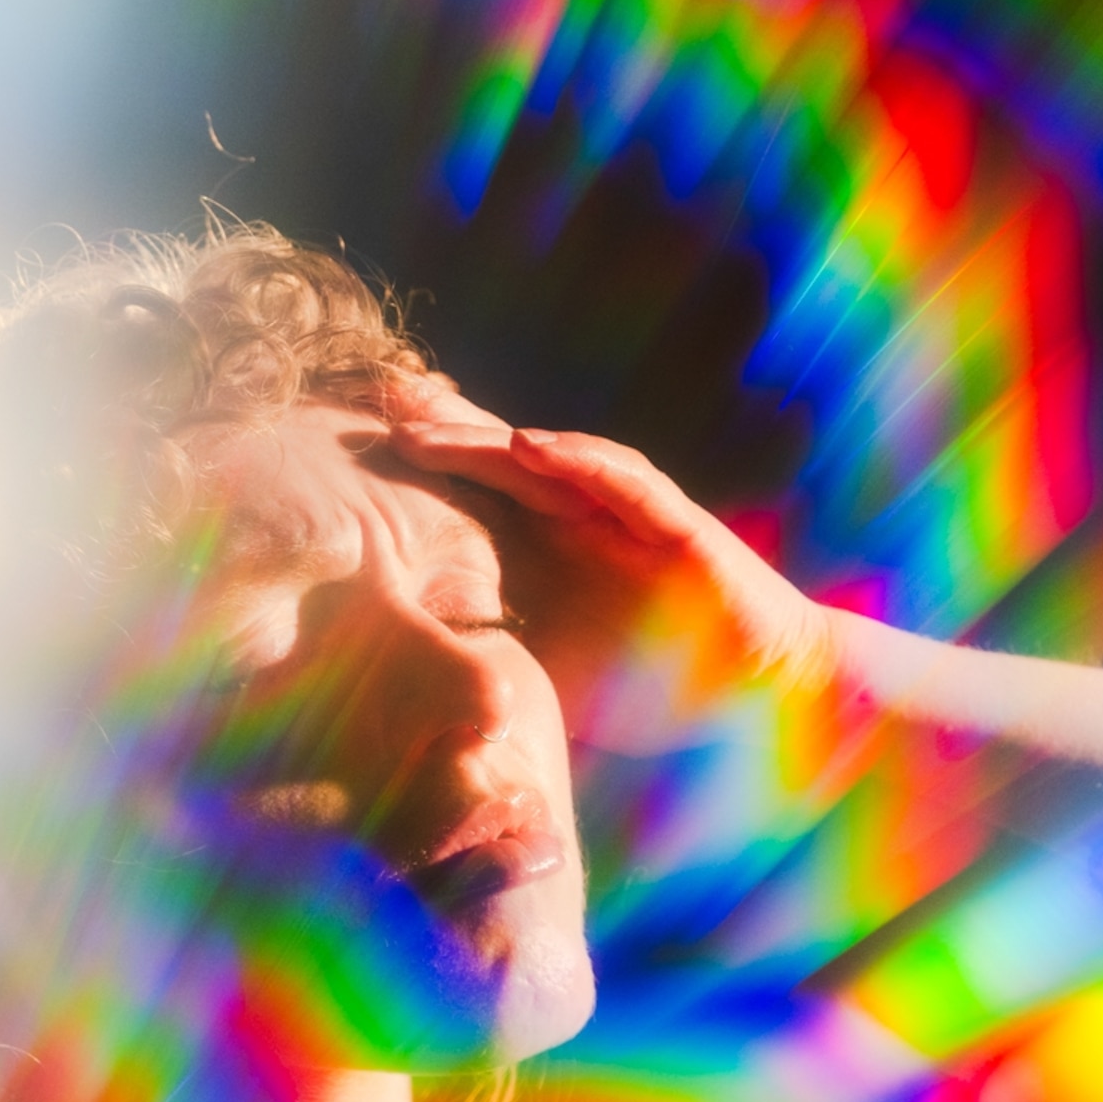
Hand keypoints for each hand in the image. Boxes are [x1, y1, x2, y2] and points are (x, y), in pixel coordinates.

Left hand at [388, 388, 838, 753]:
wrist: (763, 698)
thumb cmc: (655, 685)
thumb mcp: (550, 677)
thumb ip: (488, 669)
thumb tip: (390, 700)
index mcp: (549, 547)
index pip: (470, 495)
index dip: (413, 470)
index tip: (338, 452)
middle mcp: (583, 518)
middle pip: (494, 461)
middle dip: (432, 427)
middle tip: (363, 401)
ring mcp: (629, 517)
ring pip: (548, 461)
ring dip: (484, 436)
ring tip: (420, 420)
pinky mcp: (679, 529)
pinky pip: (625, 484)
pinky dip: (580, 460)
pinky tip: (532, 443)